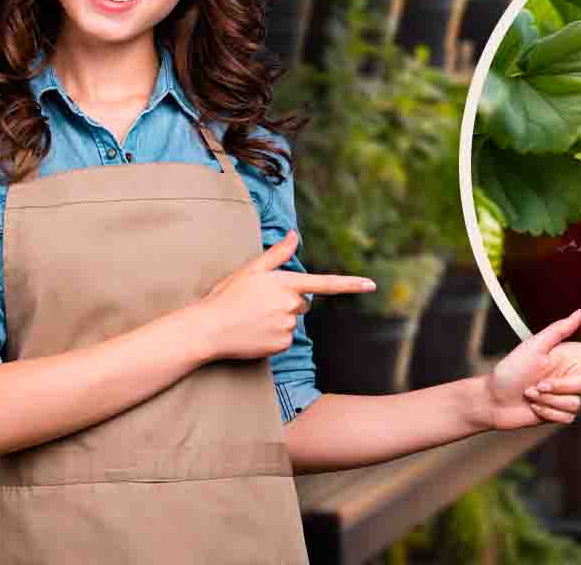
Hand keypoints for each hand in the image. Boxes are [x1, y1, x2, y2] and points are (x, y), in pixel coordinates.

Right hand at [193, 230, 374, 360]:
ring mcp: (287, 327)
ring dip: (278, 319)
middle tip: (260, 303)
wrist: (209, 328)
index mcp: (286, 284)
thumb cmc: (228, 296)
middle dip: (288, 301)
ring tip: (253, 318)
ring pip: (292, 321)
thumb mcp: (251, 270)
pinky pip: (285, 339)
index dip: (351, 284)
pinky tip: (255, 332)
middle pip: (303, 303)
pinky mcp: (281, 345)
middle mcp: (291, 305)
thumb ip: (277, 254)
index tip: (371, 285)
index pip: (326, 283)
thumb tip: (294, 234)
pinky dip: (273, 336)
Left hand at [484, 309, 580, 429]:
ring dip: (550, 401)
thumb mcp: (533, 346)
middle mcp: (572, 373)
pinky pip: (567, 416)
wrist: (494, 400)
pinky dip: (548, 413)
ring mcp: (568, 394)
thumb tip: (580, 312)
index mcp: (570, 354)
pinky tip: (534, 408)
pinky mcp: (561, 412)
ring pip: (577, 403)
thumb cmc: (510, 369)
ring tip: (531, 395)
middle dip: (562, 387)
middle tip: (537, 386)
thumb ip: (558, 330)